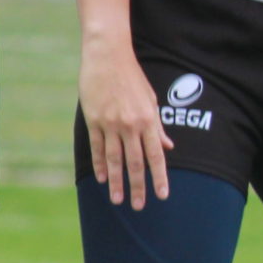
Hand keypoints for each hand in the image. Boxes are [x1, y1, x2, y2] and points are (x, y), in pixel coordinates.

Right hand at [80, 41, 170, 208]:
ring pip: (114, 160)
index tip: (162, 195)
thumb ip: (157, 126)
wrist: (108, 56)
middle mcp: (131, 125)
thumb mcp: (151, 100)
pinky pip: (97, 148)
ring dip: (118, 182)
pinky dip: (99, 165)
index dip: (160, 177)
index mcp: (148, 120)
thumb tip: (168, 146)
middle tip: (139, 206)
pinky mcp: (94, 120)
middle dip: (138, 187)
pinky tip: (103, 179)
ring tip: (118, 200)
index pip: (156, 155)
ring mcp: (110, 123)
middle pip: (136, 163)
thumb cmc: (132, 77)